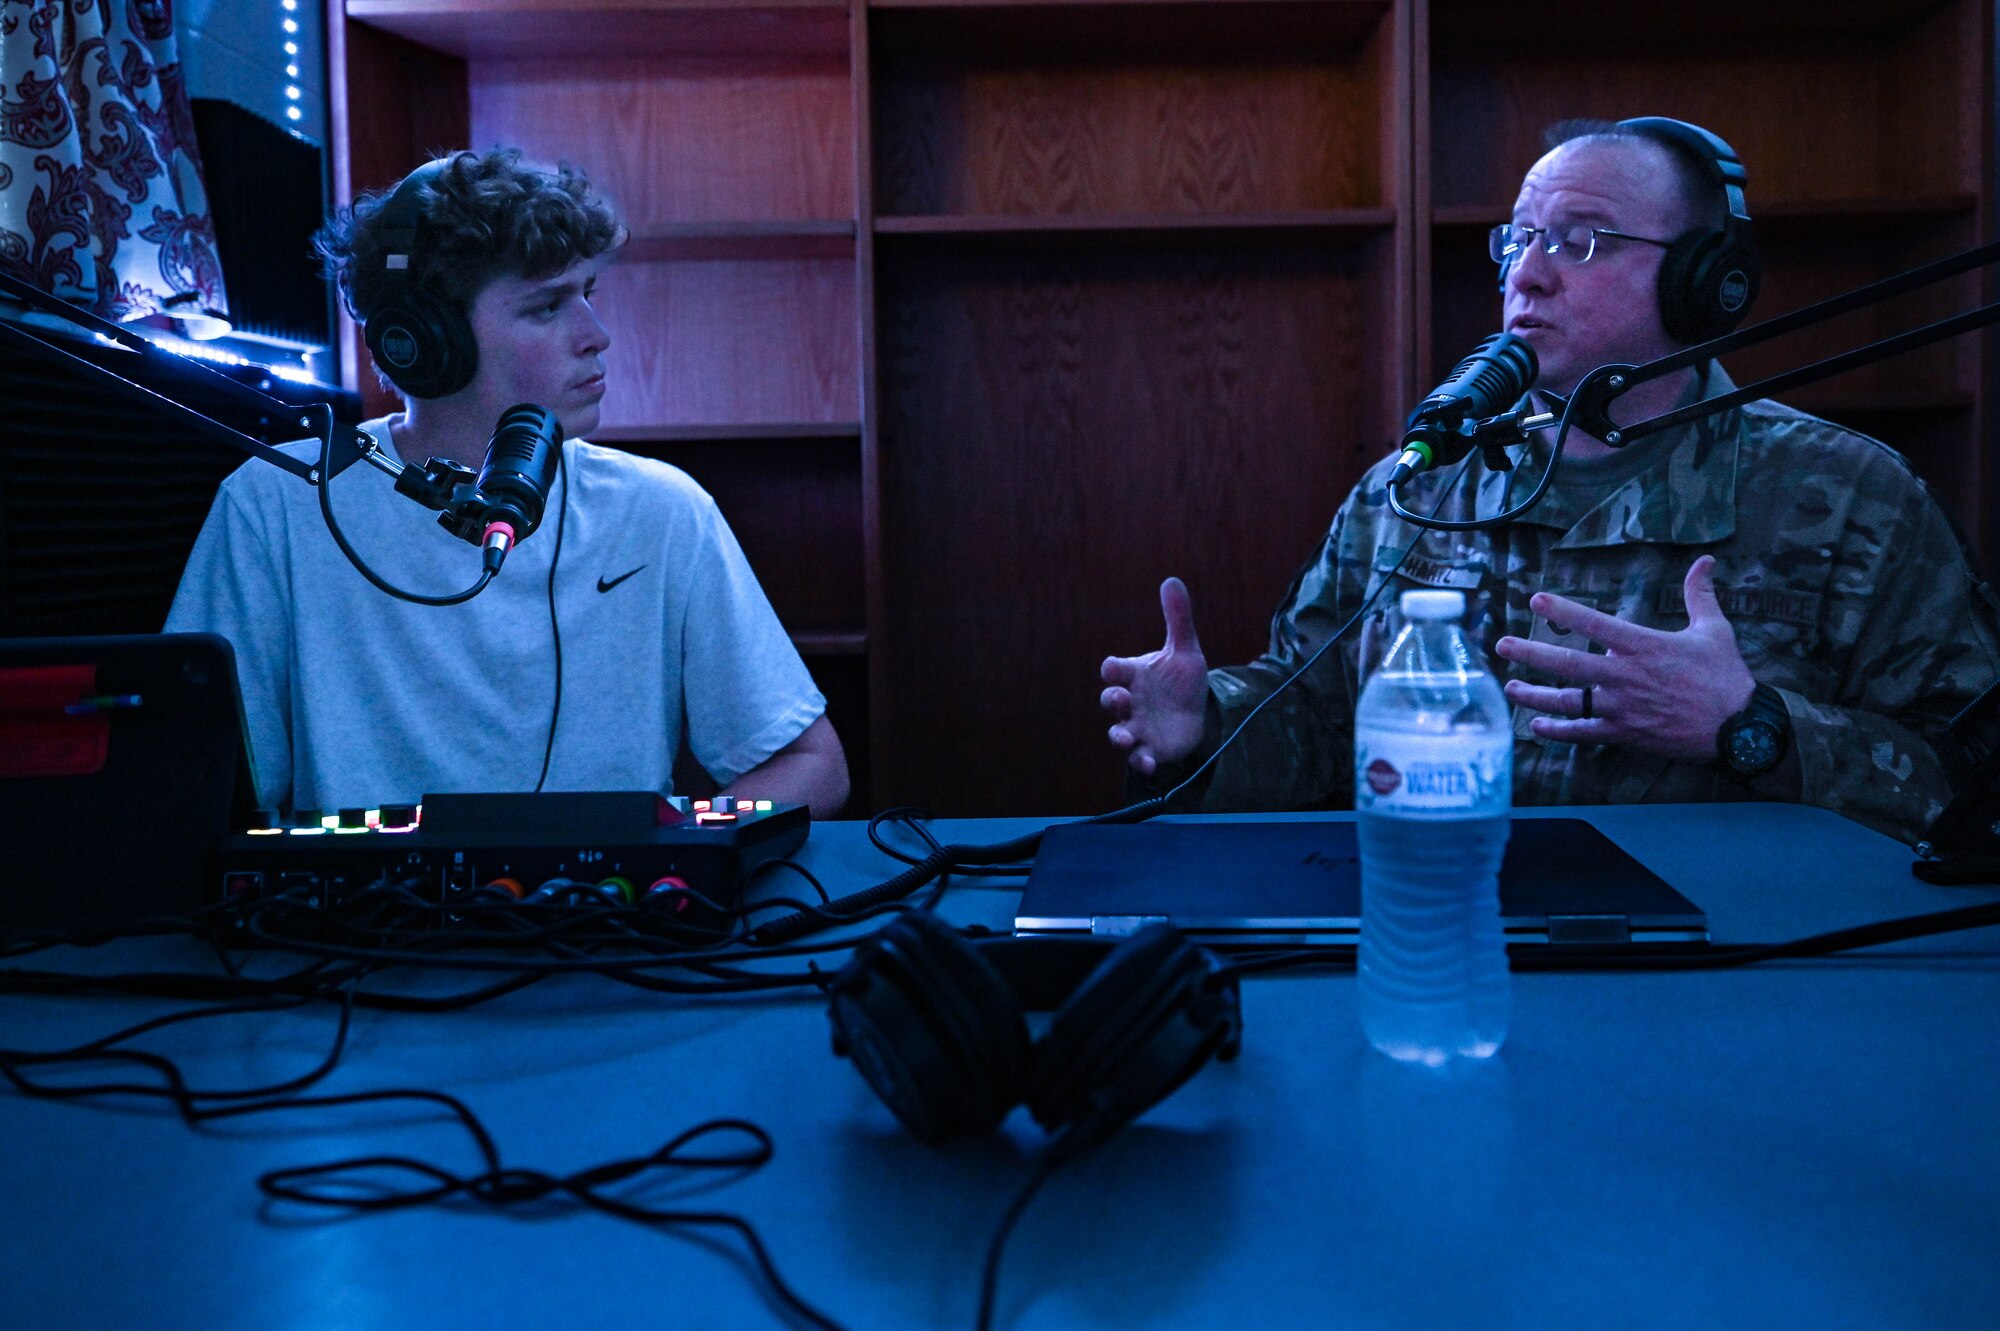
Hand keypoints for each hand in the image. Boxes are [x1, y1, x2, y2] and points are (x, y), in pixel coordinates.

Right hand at [1101, 577, 1209, 774]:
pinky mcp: (1151, 748)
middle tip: (1122, 699)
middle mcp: (1131, 702)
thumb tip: (1173, 580)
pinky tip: (1150, 763)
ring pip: (1118, 733)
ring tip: (1124, 738)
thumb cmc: (1181, 679)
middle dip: (1113, 701)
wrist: (1197, 711)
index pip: (1114, 670)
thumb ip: (1178, 619)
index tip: (1115, 669)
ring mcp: (1138, 726)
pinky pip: (1139, 758)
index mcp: (1134, 675)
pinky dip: (1141, 762)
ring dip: (1118, 736)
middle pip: (1111, 702)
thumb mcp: (1185, 650)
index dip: (1112, 670)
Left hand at [1494, 555, 1755, 761]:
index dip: (1563, 611)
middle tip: (1501, 646)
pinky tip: (1536, 728)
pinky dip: (1558, 732)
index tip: (1535, 600)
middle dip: (1530, 654)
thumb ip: (1699, 594)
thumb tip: (1705, 561)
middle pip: (1567, 664)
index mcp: (1643, 646)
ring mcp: (1621, 707)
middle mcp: (1625, 676)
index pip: (1594, 624)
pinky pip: (1583, 733)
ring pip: (1568, 701)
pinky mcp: (1624, 733)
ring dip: (1535, 696)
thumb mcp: (1714, 629)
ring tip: (1510, 688)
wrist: (1739, 729)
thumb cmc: (1726, 676)